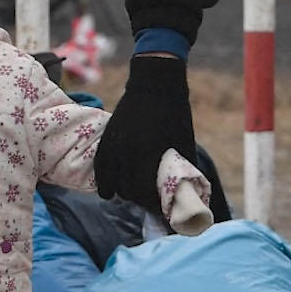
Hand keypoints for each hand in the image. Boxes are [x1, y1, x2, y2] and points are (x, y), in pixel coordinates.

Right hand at [95, 55, 195, 211]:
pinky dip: (104, 182)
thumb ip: (185, 166)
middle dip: (139, 200)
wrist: (155, 83)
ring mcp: (114, 144)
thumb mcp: (185, 141)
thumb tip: (190, 188)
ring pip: (112, 181)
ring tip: (134, 196)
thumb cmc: (175, 112)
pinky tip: (109, 192)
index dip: (152, 204)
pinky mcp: (107, 138)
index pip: (145, 191)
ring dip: (123, 193)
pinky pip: (100, 167)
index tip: (161, 208)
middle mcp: (128, 151)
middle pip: (128, 190)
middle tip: (149, 203)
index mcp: (149, 153)